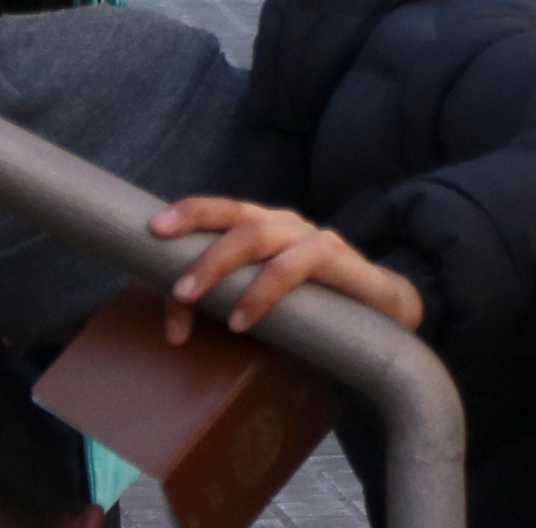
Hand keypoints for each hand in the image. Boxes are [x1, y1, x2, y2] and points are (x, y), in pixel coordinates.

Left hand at [150, 197, 424, 339]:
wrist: (386, 313)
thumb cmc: (315, 309)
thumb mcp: (264, 303)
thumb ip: (229, 301)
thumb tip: (174, 324)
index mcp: (266, 228)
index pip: (220, 211)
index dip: (186, 216)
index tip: (149, 236)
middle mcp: (286, 225)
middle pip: (234, 215)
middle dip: (192, 232)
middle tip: (163, 269)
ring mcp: (312, 238)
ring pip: (256, 235)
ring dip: (215, 264)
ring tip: (187, 299)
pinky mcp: (337, 259)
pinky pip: (294, 266)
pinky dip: (262, 291)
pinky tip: (241, 320)